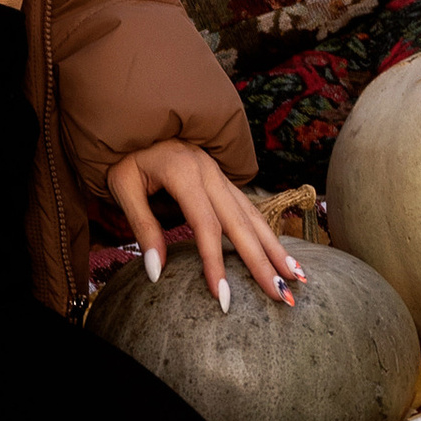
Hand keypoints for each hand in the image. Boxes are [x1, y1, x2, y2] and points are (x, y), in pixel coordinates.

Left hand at [106, 142, 305, 312]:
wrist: (137, 122)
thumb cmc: (127, 158)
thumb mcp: (123, 187)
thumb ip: (142, 227)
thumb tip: (156, 272)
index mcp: (184, 172)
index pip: (205, 225)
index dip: (215, 263)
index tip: (224, 298)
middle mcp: (209, 172)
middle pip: (240, 223)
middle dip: (263, 262)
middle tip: (283, 297)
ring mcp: (220, 175)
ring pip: (253, 215)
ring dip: (276, 248)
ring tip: (296, 278)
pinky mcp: (224, 181)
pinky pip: (250, 209)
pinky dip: (268, 233)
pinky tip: (283, 254)